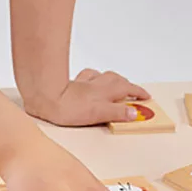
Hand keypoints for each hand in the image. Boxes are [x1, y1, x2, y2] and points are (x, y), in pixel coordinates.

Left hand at [24, 68, 151, 126]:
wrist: (45, 98)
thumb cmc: (68, 108)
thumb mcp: (98, 114)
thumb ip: (117, 112)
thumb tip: (134, 113)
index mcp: (105, 92)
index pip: (127, 89)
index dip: (138, 92)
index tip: (146, 96)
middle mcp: (96, 85)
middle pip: (117, 79)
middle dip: (127, 85)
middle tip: (134, 91)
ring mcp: (83, 83)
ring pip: (102, 76)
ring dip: (111, 79)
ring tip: (115, 83)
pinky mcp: (71, 83)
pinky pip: (86, 76)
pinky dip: (93, 77)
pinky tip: (90, 80)